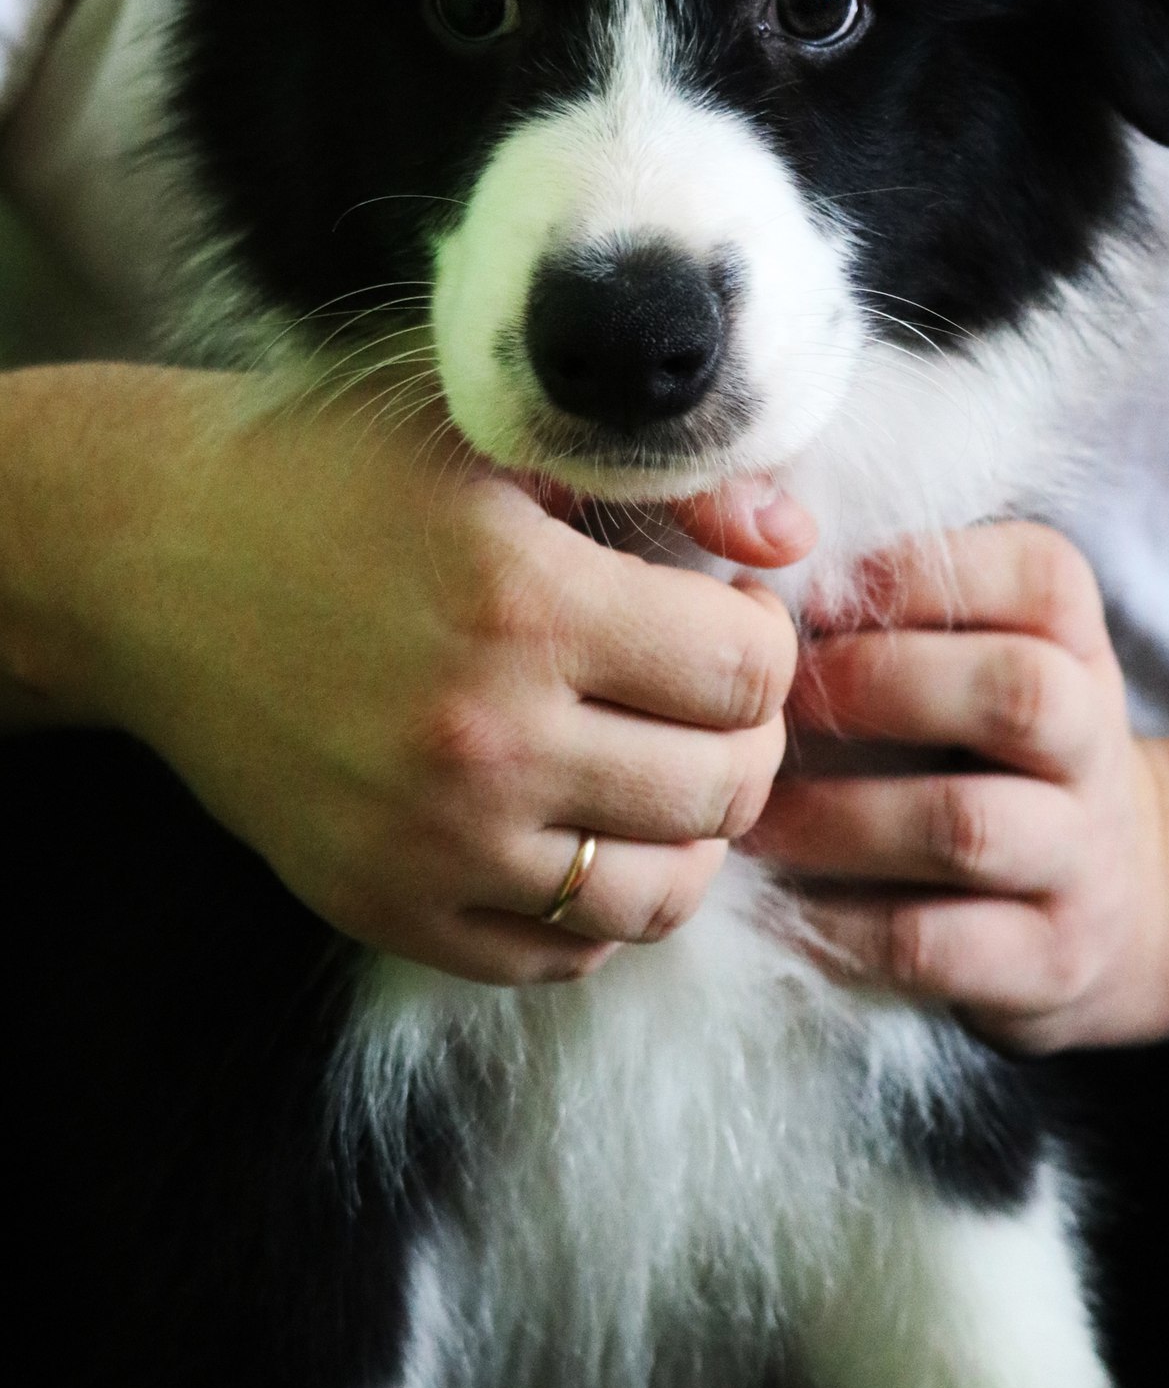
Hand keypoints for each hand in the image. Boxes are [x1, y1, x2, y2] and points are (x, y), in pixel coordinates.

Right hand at [0, 365, 809, 985]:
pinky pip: (556, 956)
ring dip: (689, 837)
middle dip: (745, 739)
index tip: (724, 613)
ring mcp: (430, 843)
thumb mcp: (495, 431)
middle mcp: (484, 739)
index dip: (763, 638)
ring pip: (658, 898)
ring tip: (659, 771)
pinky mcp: (382, 906)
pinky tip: (576, 828)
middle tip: (707, 696)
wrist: (155, 562)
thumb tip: (794, 541)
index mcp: (524, 602)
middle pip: (723, 792)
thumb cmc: (335, 475)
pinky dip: (595, 906)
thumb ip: (669, 480)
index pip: (749, 674)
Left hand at [745, 521, 1168, 1051]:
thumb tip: (750, 572)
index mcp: (1077, 643)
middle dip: (875, 687)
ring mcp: (1084, 858)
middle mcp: (1096, 741)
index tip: (808, 596)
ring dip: (835, 818)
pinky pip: (934, 942)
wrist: (1118, 900)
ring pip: (967, 826)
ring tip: (752, 817)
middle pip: (1017, 693)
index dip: (916, 574)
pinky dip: (839, 923)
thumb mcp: (981, 658)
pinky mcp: (1049, 960)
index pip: (1040, 576)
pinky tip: (777, 905)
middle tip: (772, 707)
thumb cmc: (991, 752)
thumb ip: (899, 608)